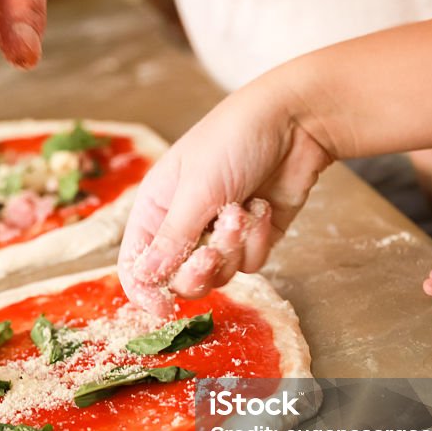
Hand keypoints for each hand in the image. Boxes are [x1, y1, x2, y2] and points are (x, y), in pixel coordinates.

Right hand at [117, 87, 331, 316]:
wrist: (295, 122)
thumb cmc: (233, 139)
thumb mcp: (196, 189)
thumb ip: (172, 239)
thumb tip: (146, 279)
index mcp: (154, 209)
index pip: (136, 264)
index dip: (145, 290)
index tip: (163, 308)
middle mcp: (182, 225)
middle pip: (178, 279)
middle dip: (197, 270)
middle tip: (211, 251)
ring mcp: (217, 234)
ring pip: (217, 275)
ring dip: (232, 246)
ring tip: (243, 209)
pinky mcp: (251, 239)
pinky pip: (249, 263)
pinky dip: (257, 239)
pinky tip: (262, 207)